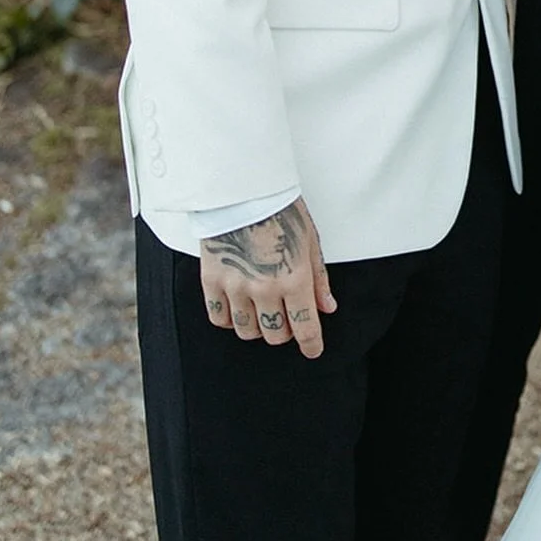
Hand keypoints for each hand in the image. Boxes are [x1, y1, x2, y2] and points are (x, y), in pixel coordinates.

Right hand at [199, 197, 336, 360]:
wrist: (243, 191)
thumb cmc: (282, 211)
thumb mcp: (311, 242)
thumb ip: (319, 279)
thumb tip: (327, 306)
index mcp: (294, 278)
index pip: (305, 327)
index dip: (312, 344)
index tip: (314, 350)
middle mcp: (264, 288)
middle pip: (275, 334)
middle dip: (286, 332)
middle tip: (287, 318)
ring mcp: (236, 287)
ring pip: (248, 331)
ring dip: (259, 327)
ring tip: (263, 311)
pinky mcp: (212, 281)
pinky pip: (220, 318)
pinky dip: (231, 320)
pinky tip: (239, 307)